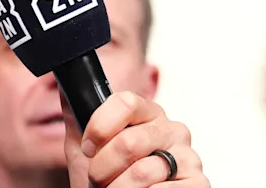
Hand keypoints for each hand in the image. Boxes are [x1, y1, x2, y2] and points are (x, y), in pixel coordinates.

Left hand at [63, 91, 209, 187]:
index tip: (88, 149)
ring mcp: (188, 156)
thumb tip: (66, 87)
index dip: (100, 128)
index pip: (125, 102)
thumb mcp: (84, 151)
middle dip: (103, 169)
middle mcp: (172, 130)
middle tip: (98, 181)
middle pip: (130, 141)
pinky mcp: (199, 183)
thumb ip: (77, 118)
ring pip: (142, 172)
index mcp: (147, 114)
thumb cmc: (104, 183)